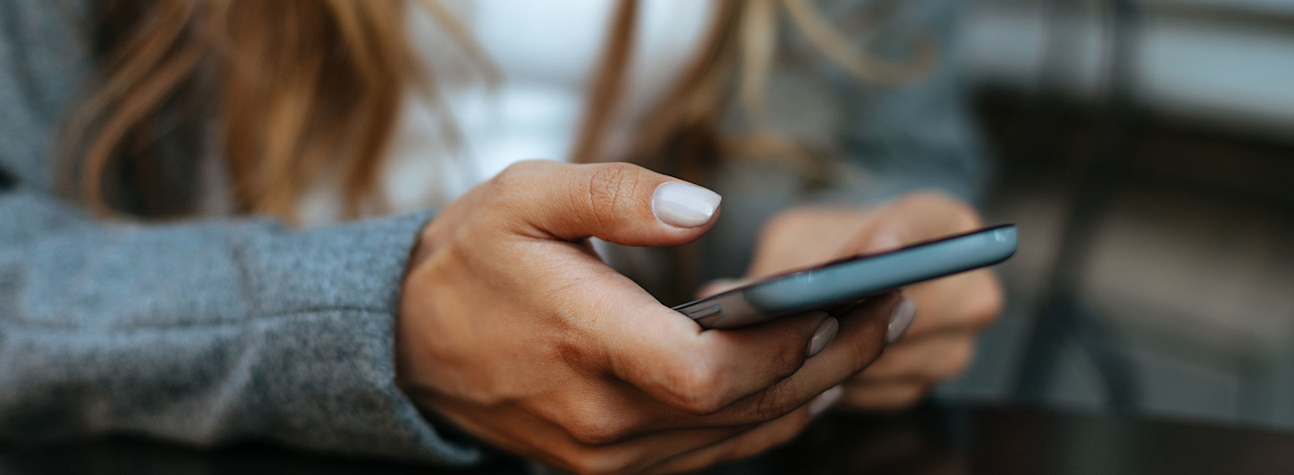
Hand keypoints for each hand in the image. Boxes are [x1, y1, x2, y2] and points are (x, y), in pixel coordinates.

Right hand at [396, 161, 898, 473]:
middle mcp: (599, 421)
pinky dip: (764, 420)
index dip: (787, 348)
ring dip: (810, 393)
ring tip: (868, 337)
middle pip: (741, 413)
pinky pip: (708, 454)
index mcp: (583, 347)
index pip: (710, 374)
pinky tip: (805, 381)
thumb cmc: (471, 261)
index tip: (843, 303)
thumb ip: (617, 195)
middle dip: (830, 363)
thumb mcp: (527, 196)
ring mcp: (605, 455)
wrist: (406, 343)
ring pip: (734, 441)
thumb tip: (706, 209)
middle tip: (891, 310)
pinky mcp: (608, 467)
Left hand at [708, 191, 1002, 411]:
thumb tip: (726, 296)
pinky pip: (885, 389)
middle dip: (864, 311)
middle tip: (812, 315)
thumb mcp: (798, 239)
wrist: (843, 282)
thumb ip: (789, 260)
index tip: (873, 254)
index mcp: (945, 222)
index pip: (932, 228)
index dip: (902, 241)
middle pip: (927, 304)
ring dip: (846, 352)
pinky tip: (806, 370)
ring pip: (901, 354)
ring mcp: (959, 340)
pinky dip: (845, 382)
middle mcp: (970, 285)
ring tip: (791, 343)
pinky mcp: (930, 382)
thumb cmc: (820, 249)